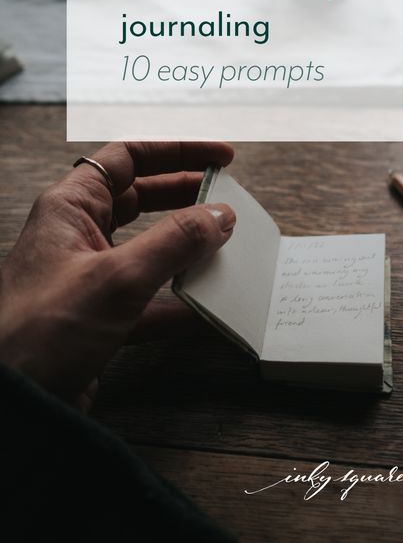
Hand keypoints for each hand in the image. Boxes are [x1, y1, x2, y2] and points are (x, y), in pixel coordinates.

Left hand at [0, 141, 234, 408]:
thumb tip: (220, 216)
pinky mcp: (97, 316)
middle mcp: (78, 235)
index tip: (221, 158)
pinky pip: (146, 298)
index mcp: (71, 207)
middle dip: (184, 195)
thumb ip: (174, 242)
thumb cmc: (43, 332)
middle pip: (140, 198)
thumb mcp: (118, 279)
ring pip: (146, 248)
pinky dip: (176, 300)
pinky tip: (205, 308)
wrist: (12, 406)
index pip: (128, 158)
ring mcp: (88, 276)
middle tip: (226, 200)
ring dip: (184, 247)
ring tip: (224, 246)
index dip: (177, 152)